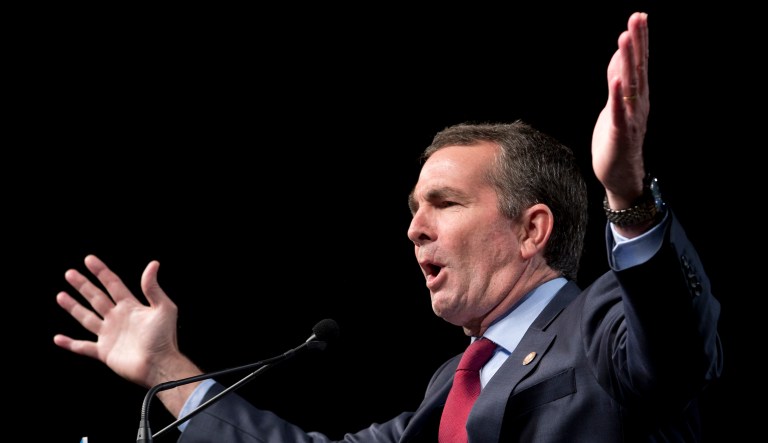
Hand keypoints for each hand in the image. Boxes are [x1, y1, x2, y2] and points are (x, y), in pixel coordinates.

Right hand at [53, 255, 194, 388]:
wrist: (159, 365)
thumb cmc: (165, 338)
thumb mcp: (164, 308)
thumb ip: (153, 288)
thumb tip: (153, 264)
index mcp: (131, 307)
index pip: (113, 284)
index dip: (101, 272)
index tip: (89, 260)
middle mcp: (118, 318)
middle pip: (97, 297)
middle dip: (83, 285)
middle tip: (70, 273)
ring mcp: (110, 335)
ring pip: (87, 318)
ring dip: (73, 307)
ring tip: (61, 295)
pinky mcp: (104, 352)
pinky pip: (83, 347)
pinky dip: (70, 344)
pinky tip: (58, 338)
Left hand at [591, 12, 649, 208]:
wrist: (621, 174)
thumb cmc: (618, 138)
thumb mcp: (616, 104)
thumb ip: (617, 81)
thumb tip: (618, 56)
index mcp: (637, 96)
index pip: (639, 63)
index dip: (640, 40)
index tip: (639, 16)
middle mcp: (638, 103)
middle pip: (638, 68)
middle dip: (637, 43)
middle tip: (637, 18)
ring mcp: (631, 117)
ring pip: (630, 85)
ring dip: (627, 61)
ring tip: (624, 38)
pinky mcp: (620, 133)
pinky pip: (620, 112)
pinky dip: (618, 97)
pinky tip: (616, 81)